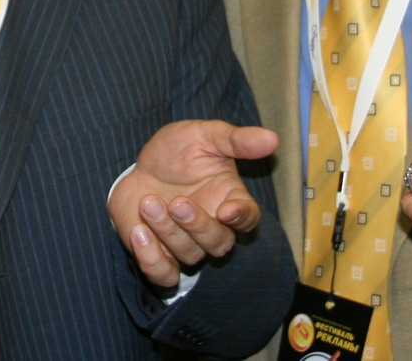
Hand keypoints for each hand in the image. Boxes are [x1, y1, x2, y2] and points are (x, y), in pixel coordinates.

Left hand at [108, 119, 278, 287]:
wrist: (139, 167)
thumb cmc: (177, 151)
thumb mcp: (205, 135)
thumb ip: (236, 140)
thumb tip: (273, 138)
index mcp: (230, 200)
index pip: (249, 218)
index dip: (241, 218)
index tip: (227, 210)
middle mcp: (214, 228)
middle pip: (220, 244)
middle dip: (198, 225)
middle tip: (176, 202)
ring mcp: (187, 245)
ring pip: (190, 255)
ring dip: (168, 232)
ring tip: (148, 203)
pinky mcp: (161, 257)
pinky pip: (164, 275)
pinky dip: (152, 259)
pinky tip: (139, 232)